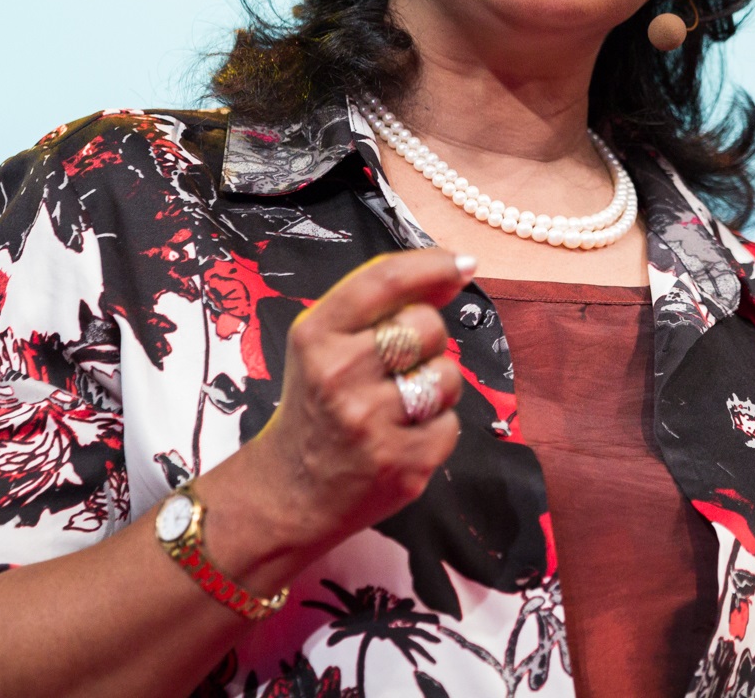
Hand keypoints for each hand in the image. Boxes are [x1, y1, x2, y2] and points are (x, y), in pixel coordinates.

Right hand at [226, 248, 471, 558]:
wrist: (291, 491)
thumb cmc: (317, 403)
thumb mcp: (325, 344)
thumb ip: (381, 305)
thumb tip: (456, 270)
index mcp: (316, 334)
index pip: (384, 280)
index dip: (431, 265)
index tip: (463, 263)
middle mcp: (338, 373)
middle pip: (427, 326)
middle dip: (427, 340)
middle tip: (399, 364)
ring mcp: (369, 422)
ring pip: (447, 376)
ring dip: (436, 386)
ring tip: (400, 404)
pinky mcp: (400, 464)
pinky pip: (451, 424)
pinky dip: (436, 428)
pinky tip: (402, 437)